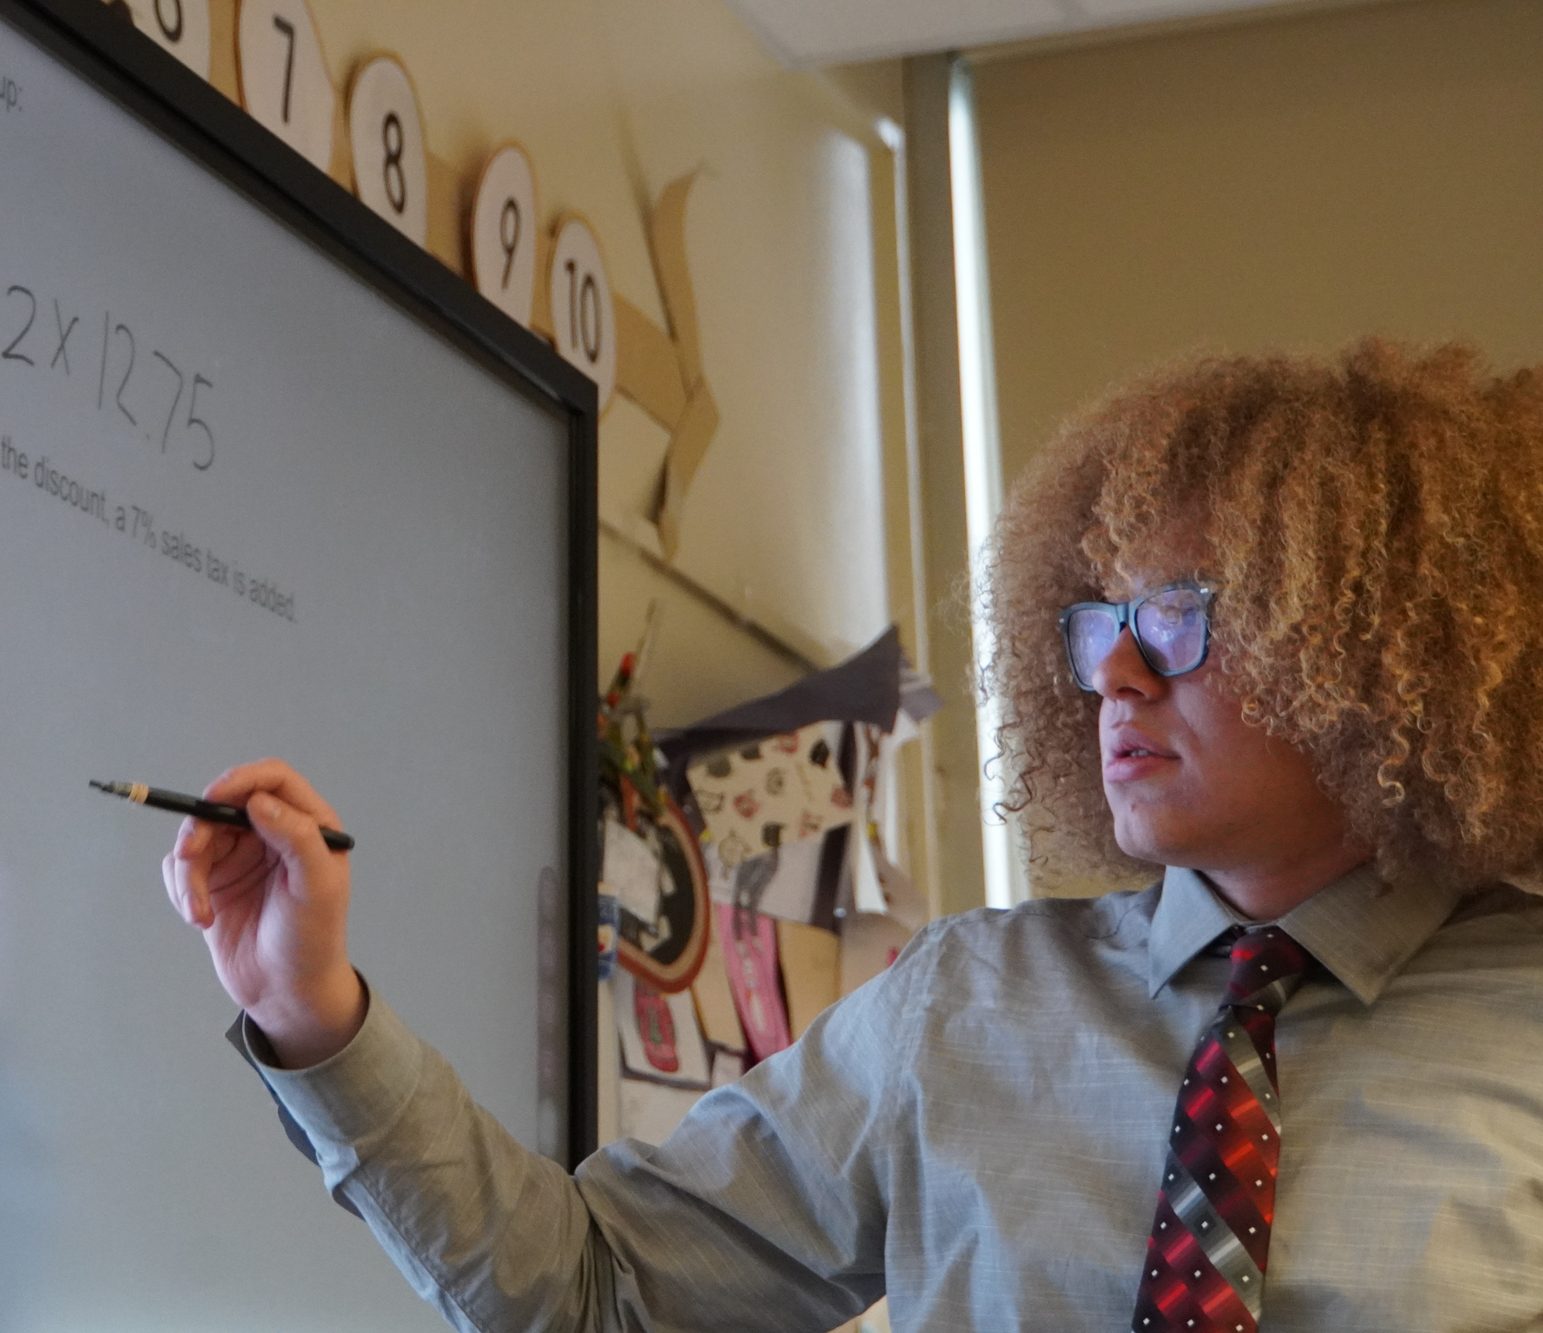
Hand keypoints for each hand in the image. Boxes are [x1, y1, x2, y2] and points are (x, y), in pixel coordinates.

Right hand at [163, 758, 364, 1067]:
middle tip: (189, 858)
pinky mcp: (213, 881)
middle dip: (200, 829)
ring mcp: (241, 856)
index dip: (240, 780)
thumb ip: (296, 838)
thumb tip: (260, 801)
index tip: (212, 798)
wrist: (286, 991)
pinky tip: (199, 919)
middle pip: (222, 804)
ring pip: (195, 836)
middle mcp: (273, 834)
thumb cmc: (312, 939)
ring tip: (198, 913)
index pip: (272, 779)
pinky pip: (180, 867)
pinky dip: (180, 889)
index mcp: (308, 825)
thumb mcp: (316, 887)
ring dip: (187, 872)